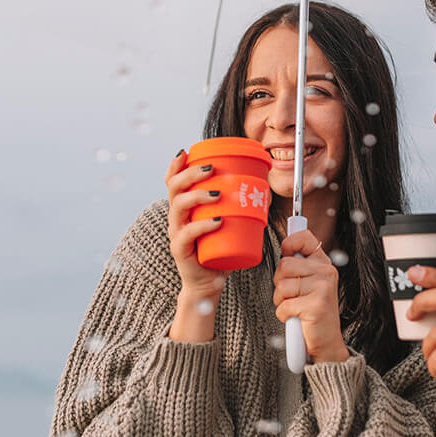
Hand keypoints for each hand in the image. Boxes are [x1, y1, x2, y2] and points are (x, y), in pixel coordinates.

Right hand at [165, 149, 228, 341]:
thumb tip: (263, 187)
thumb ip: (237, 206)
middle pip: (174, 188)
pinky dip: (202, 226)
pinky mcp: (181, 251)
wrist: (208, 284)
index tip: (186, 152)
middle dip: (190, 174)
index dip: (176, 165)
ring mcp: (177, 234)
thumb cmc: (218, 251)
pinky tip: (216, 221)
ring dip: (197, 195)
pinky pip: (187, 235)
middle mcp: (176, 218)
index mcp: (183, 208)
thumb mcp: (225, 223)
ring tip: (217, 193)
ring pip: (178, 207)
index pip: (172, 182)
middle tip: (211, 169)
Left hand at [272, 230, 348, 362]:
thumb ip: (298, 265)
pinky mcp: (316, 305)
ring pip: (281, 286)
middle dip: (280, 282)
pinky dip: (284, 315)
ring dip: (281, 301)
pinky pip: (283, 305)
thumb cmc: (313, 312)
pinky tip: (298, 318)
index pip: (304, 237)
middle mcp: (326, 272)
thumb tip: (284, 247)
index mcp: (323, 264)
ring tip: (296, 307)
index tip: (287, 254)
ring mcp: (323, 288)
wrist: (327, 342)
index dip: (289, 244)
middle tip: (293, 294)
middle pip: (284, 264)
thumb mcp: (309, 283)